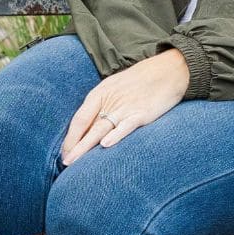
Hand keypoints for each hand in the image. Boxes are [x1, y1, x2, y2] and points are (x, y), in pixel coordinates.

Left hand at [61, 49, 191, 163]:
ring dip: (86, 146)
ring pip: (101, 128)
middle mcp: (110, 100)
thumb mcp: (116, 89)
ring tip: (74, 161)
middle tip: (65, 163)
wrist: (168, 71)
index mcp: (100, 94)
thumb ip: (103, 107)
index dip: (70, 137)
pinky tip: (106, 144)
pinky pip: (126, 125)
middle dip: (74, 146)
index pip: (79, 118)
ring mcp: (125, 107)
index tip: (65, 154)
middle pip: (87, 126)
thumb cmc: (140, 82)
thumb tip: (89, 129)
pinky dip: (116, 134)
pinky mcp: (142, 113)